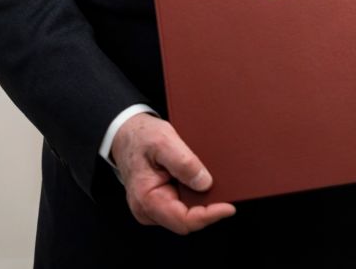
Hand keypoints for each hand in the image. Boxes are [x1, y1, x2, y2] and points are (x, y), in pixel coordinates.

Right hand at [110, 113, 235, 234]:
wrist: (126, 135)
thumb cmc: (141, 137)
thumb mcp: (163, 141)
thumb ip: (183, 162)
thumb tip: (205, 183)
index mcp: (146, 199)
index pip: (183, 220)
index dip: (208, 216)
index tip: (228, 207)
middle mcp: (149, 210)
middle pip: (187, 219)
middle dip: (209, 208)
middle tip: (228, 191)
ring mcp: (155, 208)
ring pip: (187, 214)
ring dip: (203, 202)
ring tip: (217, 185)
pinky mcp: (161, 202)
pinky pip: (183, 205)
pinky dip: (196, 196)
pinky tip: (204, 182)